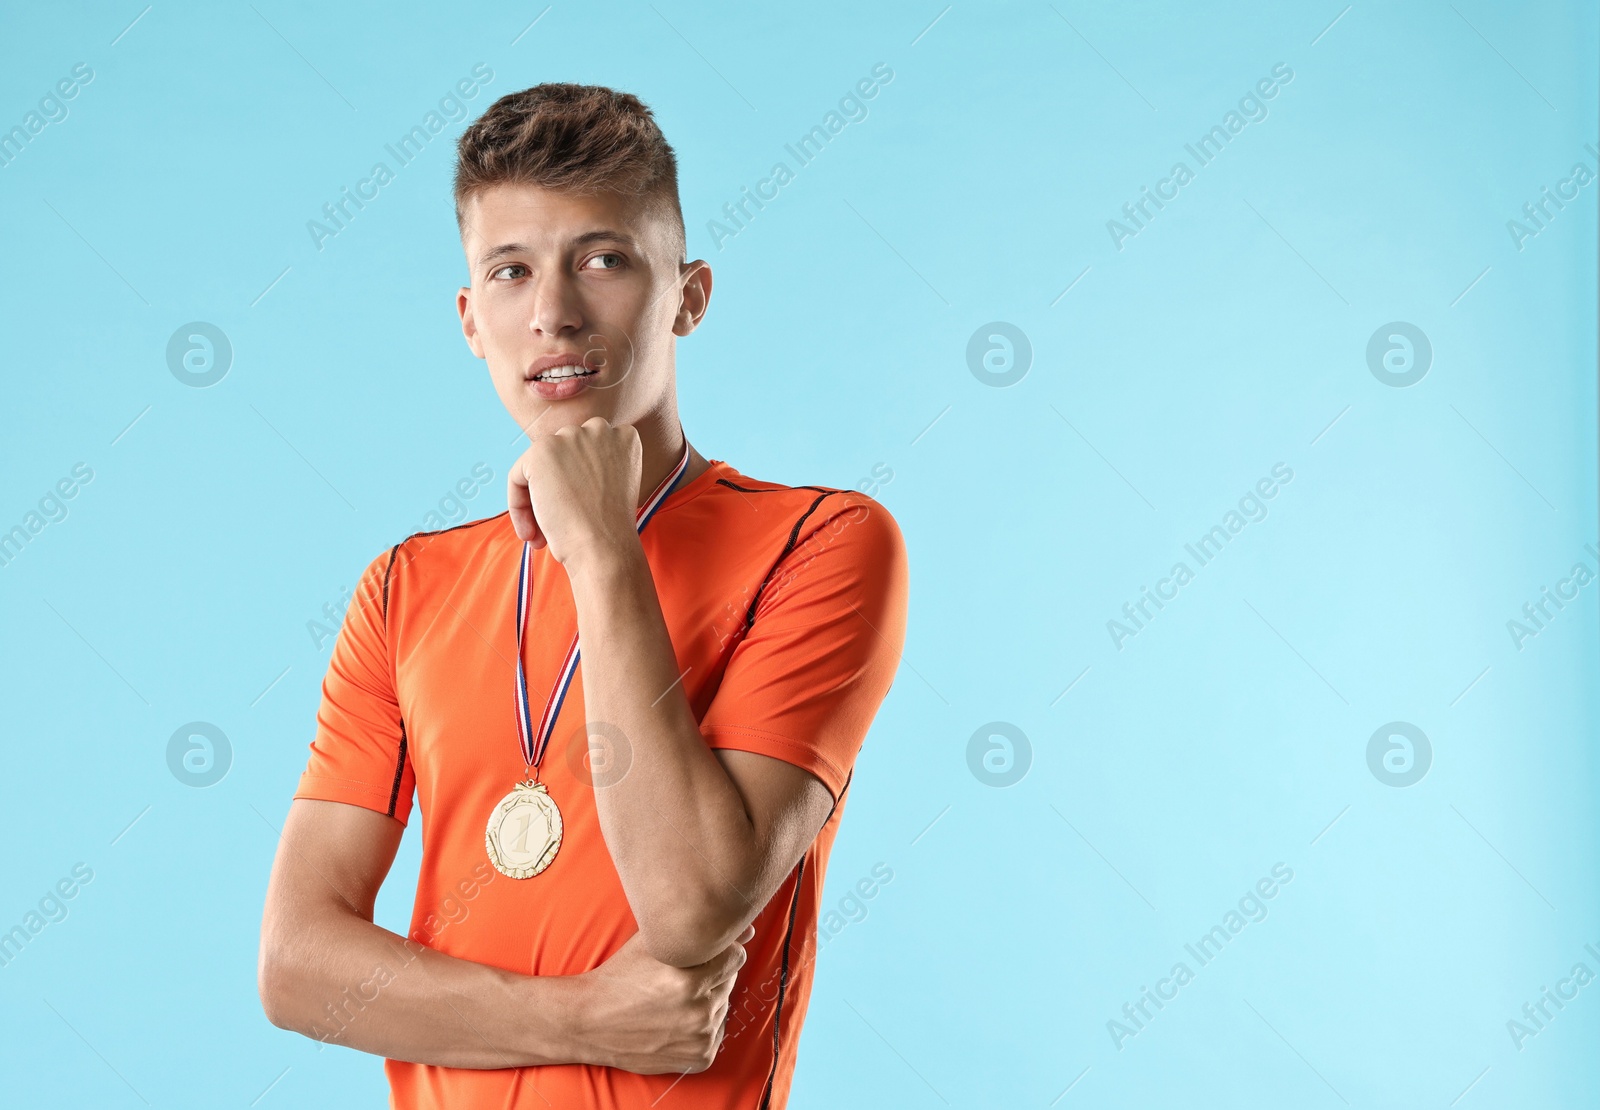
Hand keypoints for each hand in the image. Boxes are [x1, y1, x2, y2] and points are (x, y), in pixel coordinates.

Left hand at [507, 418, 641, 564]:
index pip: (587, 452)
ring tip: (541, 534)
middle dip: (556, 490)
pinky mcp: (542, 451)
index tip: (579, 510)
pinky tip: (531, 533)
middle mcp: (600, 429)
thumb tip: (559, 473)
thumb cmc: (611, 530)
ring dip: (536, 501)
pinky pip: (517, 477)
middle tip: (557, 526)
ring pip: (538, 467)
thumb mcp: (614, 486)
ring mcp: (570, 437)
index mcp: (624, 437)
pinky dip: (518, 506)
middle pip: (562, 456)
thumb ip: (594, 468)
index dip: (578, 485)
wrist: (605, 546)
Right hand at [572, 924, 752, 1073]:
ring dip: (707, 1000)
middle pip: (730, 980)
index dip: (717, 953)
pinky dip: (703, 1026)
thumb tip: (748, 930)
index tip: (697, 957)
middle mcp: (699, 1011)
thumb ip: (701, 935)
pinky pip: (718, 1032)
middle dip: (712, 976)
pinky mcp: (700, 1058)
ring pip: (724, 1006)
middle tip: (680, 979)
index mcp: (690, 979)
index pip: (736, 956)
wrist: (590, 1022)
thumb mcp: (653, 945)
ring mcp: (700, 1038)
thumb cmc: (621, 976)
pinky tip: (677, 1020)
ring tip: (674, 1000)